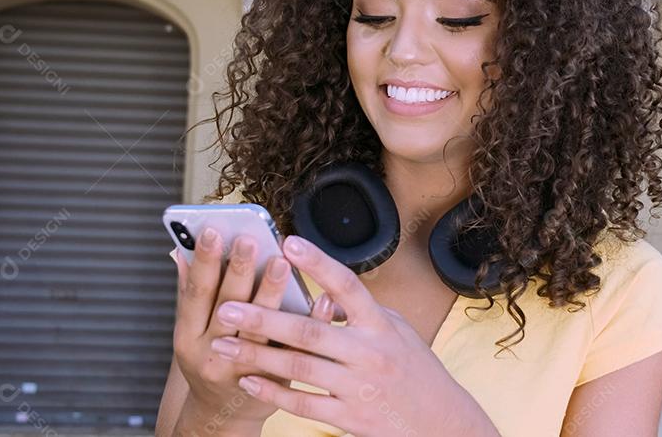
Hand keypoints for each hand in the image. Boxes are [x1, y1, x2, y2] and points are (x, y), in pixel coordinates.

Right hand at [170, 227, 291, 428]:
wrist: (223, 416)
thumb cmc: (210, 362)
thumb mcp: (191, 331)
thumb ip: (191, 293)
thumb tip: (181, 250)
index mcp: (188, 337)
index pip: (196, 293)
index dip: (205, 262)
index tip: (214, 231)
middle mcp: (212, 354)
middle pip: (227, 308)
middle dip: (239, 271)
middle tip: (252, 239)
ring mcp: (244, 370)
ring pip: (259, 331)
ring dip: (271, 294)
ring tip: (282, 262)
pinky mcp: (275, 382)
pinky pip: (294, 351)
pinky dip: (309, 323)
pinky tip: (323, 300)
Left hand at [208, 235, 499, 436]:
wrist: (439, 423)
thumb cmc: (416, 370)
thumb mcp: (397, 332)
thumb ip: (361, 313)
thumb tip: (325, 293)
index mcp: (380, 324)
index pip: (347, 286)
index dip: (318, 263)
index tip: (288, 243)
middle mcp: (369, 352)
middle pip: (310, 331)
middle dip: (265, 319)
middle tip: (228, 308)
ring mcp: (358, 386)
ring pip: (299, 368)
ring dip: (257, 356)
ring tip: (222, 346)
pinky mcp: (350, 417)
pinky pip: (303, 404)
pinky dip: (273, 392)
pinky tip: (248, 381)